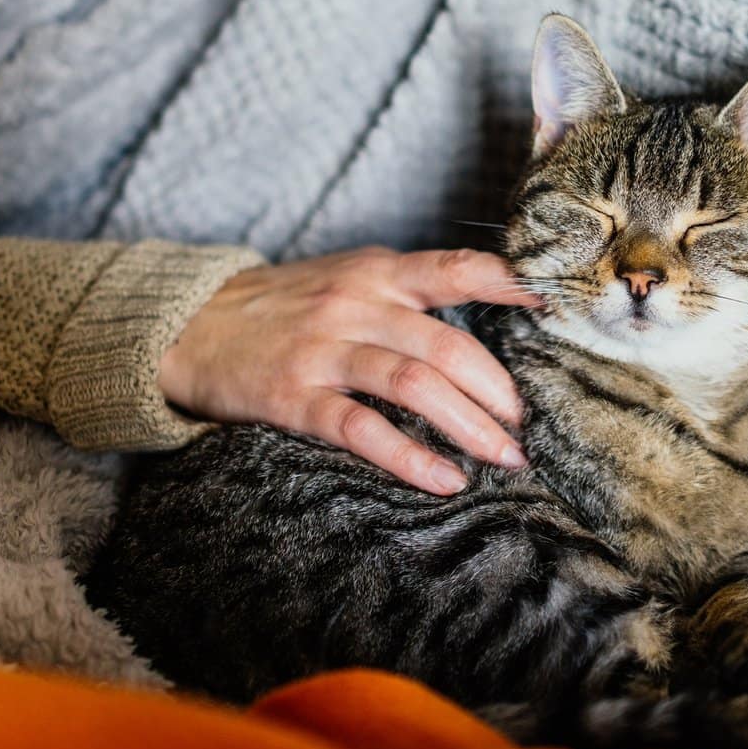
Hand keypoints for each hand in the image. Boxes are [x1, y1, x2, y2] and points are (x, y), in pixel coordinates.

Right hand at [159, 247, 538, 494]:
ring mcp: (324, 351)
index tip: (557, 306)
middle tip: (527, 427)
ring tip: (504, 457)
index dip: (511, 284)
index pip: (457, 269)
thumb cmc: (285, 305)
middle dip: (499, 392)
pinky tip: (443, 480)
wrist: (190, 324)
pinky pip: (361, 430)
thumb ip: (408, 291)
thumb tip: (492, 307)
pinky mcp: (293, 397)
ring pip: (415, 386)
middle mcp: (356, 305)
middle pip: (449, 346)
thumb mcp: (347, 277)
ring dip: (470, 427)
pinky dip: (409, 458)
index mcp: (377, 273)